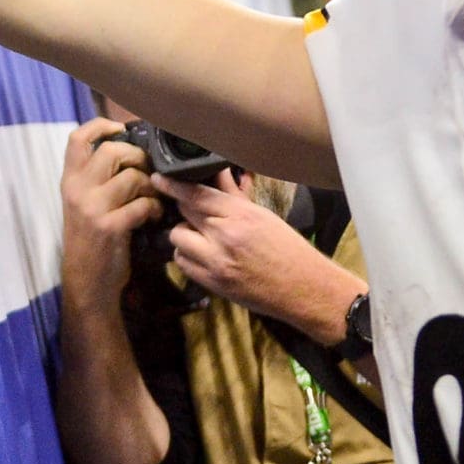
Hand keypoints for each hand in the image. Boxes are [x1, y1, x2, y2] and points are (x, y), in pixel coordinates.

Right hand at [60, 118, 159, 306]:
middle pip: (112, 150)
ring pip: (132, 176)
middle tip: (147, 172)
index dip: (101, 125)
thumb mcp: (84, 204)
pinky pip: (142, 204)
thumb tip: (129, 150)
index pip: (77, 138)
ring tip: (154, 198)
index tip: (120, 129)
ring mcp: (92, 208)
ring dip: (151, 186)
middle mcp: (77, 190)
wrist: (86, 282)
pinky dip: (154, 208)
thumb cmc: (90, 240)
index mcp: (69, 181)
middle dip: (138, 157)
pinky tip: (154, 217)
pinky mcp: (109, 227)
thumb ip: (97, 178)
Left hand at [154, 171, 365, 337]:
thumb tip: (216, 174)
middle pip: (184, 213)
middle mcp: (225, 236)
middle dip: (186, 211)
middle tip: (196, 214)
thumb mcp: (263, 216)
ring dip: (185, 236)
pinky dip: (188, 257)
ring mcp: (217, 263)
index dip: (174, 185)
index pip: (196, 194)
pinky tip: (202, 255)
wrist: (305, 289)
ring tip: (202, 238)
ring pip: (178, 239)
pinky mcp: (214, 284)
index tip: (158, 179)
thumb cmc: (289, 249)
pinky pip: (183, 264)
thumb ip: (234, 196)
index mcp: (241, 215)